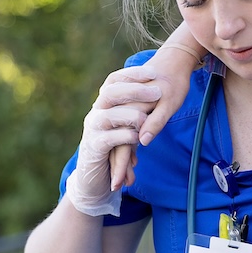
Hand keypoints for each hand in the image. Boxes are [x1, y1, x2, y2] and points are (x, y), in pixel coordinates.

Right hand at [67, 67, 161, 216]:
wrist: (92, 180)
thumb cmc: (113, 151)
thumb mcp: (127, 127)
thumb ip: (137, 110)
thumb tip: (159, 93)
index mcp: (103, 104)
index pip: (113, 80)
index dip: (131, 74)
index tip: (152, 72)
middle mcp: (95, 113)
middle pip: (110, 93)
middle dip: (134, 90)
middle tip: (157, 92)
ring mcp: (93, 130)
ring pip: (109, 115)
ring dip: (131, 115)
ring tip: (147, 118)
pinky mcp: (94, 148)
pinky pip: (109, 139)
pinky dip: (125, 137)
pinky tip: (138, 139)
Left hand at [108, 43, 197, 187]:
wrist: (175, 59)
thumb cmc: (168, 83)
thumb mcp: (159, 107)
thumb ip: (149, 123)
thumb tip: (141, 142)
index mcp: (129, 115)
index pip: (120, 142)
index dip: (118, 162)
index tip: (118, 183)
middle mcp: (130, 113)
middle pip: (120, 144)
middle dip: (118, 167)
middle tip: (115, 188)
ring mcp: (138, 108)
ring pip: (127, 139)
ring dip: (124, 161)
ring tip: (124, 182)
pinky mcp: (150, 104)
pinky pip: (143, 126)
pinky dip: (139, 141)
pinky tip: (137, 155)